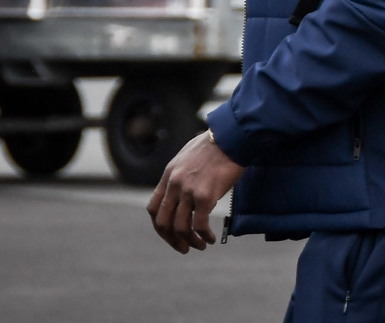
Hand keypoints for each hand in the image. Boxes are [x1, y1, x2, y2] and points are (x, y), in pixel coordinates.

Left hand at [146, 131, 244, 254]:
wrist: (231, 137)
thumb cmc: (215, 145)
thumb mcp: (188, 157)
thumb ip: (181, 175)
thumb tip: (186, 193)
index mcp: (169, 175)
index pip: (154, 208)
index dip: (159, 226)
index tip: (170, 234)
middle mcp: (174, 184)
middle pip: (162, 222)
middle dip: (171, 240)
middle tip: (183, 248)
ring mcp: (188, 191)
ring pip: (180, 227)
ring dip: (189, 241)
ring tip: (200, 246)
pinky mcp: (205, 196)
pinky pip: (199, 225)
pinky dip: (204, 236)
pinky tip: (210, 238)